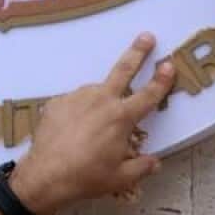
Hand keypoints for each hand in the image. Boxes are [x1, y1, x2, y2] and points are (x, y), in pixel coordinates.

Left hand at [10, 34, 174, 214]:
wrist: (45, 175)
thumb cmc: (87, 177)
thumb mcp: (120, 178)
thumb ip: (141, 167)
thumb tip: (155, 161)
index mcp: (121, 117)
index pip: (148, 94)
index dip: (161, 80)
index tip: (169, 64)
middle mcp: (101, 100)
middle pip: (123, 70)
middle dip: (137, 52)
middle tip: (146, 37)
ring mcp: (77, 98)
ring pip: (95, 93)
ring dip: (99, 101)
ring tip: (91, 128)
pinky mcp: (58, 102)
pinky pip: (74, 104)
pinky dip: (78, 113)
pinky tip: (72, 130)